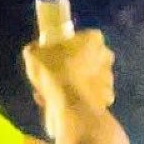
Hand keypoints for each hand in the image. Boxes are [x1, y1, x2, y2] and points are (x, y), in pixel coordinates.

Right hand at [22, 28, 116, 143]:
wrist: (69, 104)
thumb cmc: (54, 72)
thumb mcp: (34, 55)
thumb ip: (35, 49)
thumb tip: (34, 49)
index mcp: (93, 38)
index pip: (82, 38)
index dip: (67, 47)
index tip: (55, 56)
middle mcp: (106, 54)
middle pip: (88, 58)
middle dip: (74, 66)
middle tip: (54, 76)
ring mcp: (109, 77)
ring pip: (90, 78)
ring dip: (75, 84)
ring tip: (55, 95)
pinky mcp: (107, 97)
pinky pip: (90, 97)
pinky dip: (79, 101)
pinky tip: (63, 105)